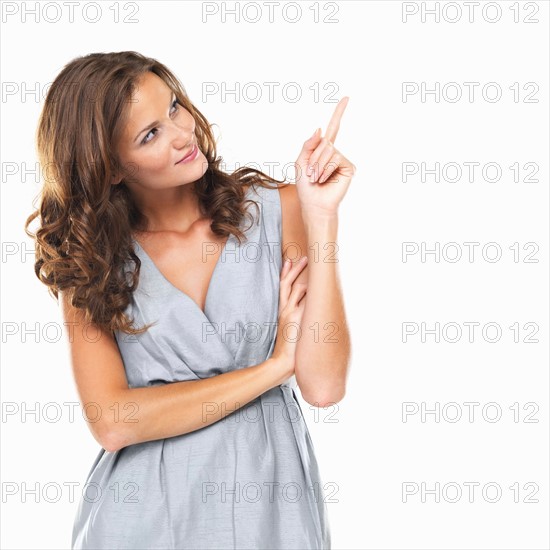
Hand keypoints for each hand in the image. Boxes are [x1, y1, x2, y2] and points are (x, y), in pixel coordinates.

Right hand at [270, 256, 308, 380]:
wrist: (281, 362)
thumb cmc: (288, 349)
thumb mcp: (290, 330)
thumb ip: (294, 320)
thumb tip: (304, 312)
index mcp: (281, 311)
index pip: (282, 288)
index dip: (285, 274)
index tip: (288, 262)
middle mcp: (284, 310)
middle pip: (286, 284)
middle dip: (294, 269)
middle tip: (304, 258)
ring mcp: (289, 313)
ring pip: (295, 289)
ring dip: (303, 276)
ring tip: (311, 265)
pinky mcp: (295, 318)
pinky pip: (304, 300)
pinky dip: (309, 291)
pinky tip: (316, 283)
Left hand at [294, 97, 355, 216]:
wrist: (314, 205)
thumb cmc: (306, 186)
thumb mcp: (300, 162)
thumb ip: (308, 144)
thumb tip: (321, 129)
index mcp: (323, 150)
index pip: (333, 128)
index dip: (339, 113)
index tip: (346, 97)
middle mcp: (335, 152)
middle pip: (324, 142)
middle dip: (313, 158)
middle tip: (311, 174)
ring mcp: (342, 159)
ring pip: (328, 150)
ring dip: (317, 165)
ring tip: (316, 178)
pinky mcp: (349, 167)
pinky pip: (335, 158)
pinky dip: (325, 169)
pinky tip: (324, 180)